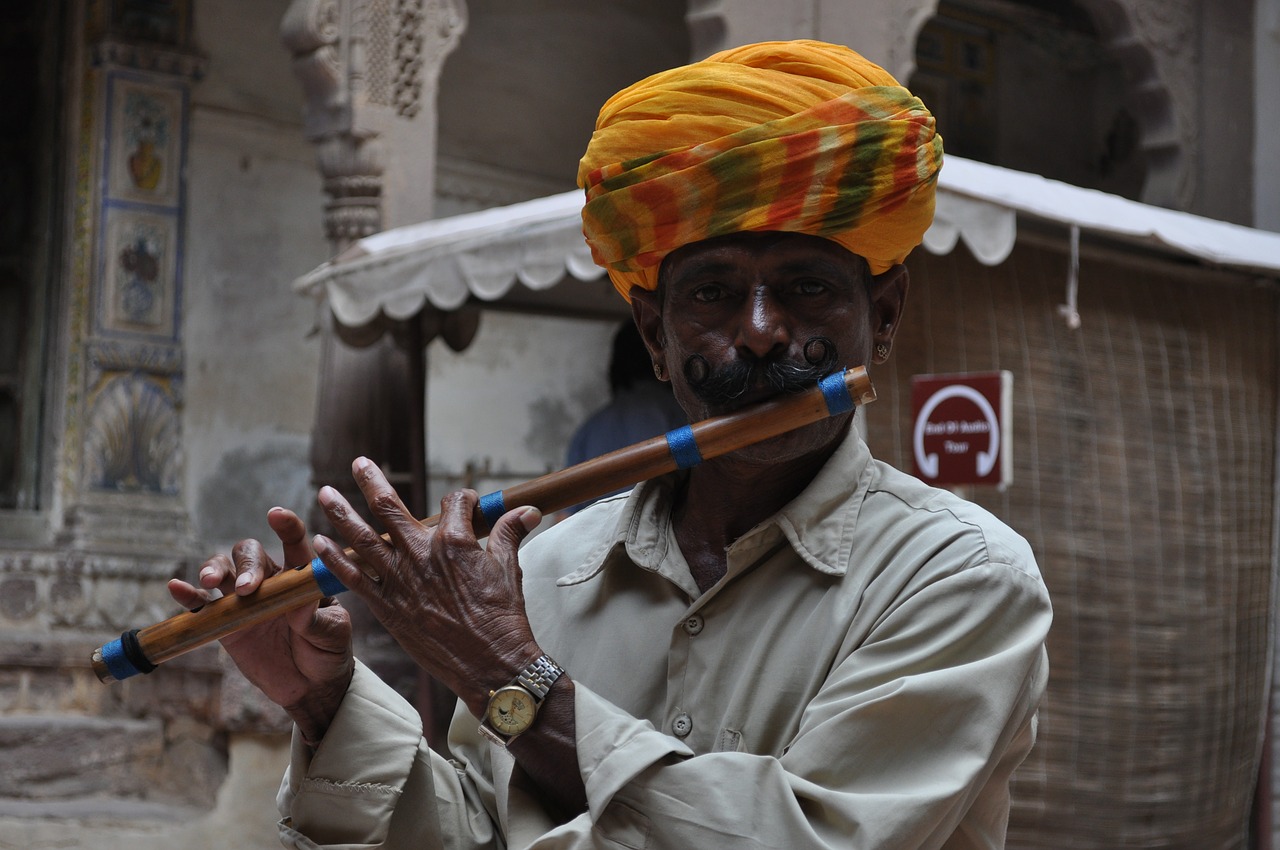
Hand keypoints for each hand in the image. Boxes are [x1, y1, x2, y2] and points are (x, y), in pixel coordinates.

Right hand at [168, 507, 353, 743]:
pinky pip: (202, 604)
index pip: (294, 543)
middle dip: (246, 564)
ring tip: (211, 581)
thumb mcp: (332, 634)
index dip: (286, 526)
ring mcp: (244, 599)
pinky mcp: (225, 622)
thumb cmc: (328, 651)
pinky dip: (188, 594)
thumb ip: (316, 618)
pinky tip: (176, 588)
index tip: (276, 515)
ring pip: (223, 569)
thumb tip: (301, 603)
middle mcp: (270, 580)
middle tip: (248, 588)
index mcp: (301, 576)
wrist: (310, 686)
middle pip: (250, 553)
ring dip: (214, 569)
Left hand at [311, 457, 542, 715]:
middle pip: (390, 509)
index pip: (452, 504)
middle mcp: (421, 555)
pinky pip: (354, 579)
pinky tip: (320, 543)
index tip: (466, 506)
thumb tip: (526, 510)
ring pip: (363, 539)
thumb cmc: (503, 618)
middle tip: (359, 464)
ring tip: (325, 494)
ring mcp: (400, 582)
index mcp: (454, 542)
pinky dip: (335, 560)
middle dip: (372, 483)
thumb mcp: (510, 569)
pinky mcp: (388, 608)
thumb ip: (510, 533)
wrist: (491, 665)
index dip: (462, 500)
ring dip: (342, 514)